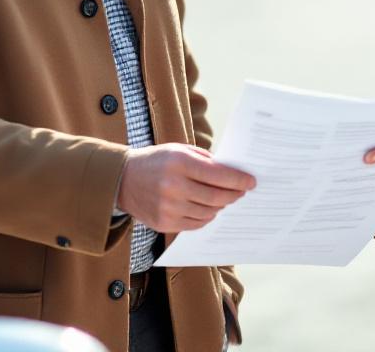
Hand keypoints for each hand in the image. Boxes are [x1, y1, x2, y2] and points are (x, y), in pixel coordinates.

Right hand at [117, 143, 255, 232]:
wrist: (123, 179)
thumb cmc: (157, 161)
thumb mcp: (179, 150)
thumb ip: (205, 160)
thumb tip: (233, 173)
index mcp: (179, 163)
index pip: (218, 175)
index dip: (239, 179)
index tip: (251, 181)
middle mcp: (174, 187)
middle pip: (216, 197)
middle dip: (234, 195)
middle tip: (242, 192)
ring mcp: (168, 208)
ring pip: (208, 212)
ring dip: (220, 206)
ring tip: (224, 199)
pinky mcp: (164, 223)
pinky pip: (195, 224)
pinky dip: (206, 217)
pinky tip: (208, 209)